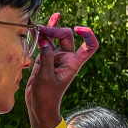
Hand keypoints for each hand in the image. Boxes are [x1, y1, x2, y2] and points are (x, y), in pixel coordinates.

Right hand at [25, 13, 98, 127]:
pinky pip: (46, 42)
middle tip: (42, 32)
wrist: (39, 106)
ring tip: (38, 27)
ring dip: (48, 30)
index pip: (90, 47)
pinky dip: (44, 33)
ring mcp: (56, 57)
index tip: (78, 29)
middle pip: (67, 36)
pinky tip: (45, 22)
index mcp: (73, 63)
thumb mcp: (45, 77)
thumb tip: (44, 40)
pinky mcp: (45, 58)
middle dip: (56, 31)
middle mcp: (67, 58)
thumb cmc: (46, 96)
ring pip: (55, 37)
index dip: (88, 35)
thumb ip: (46, 58)